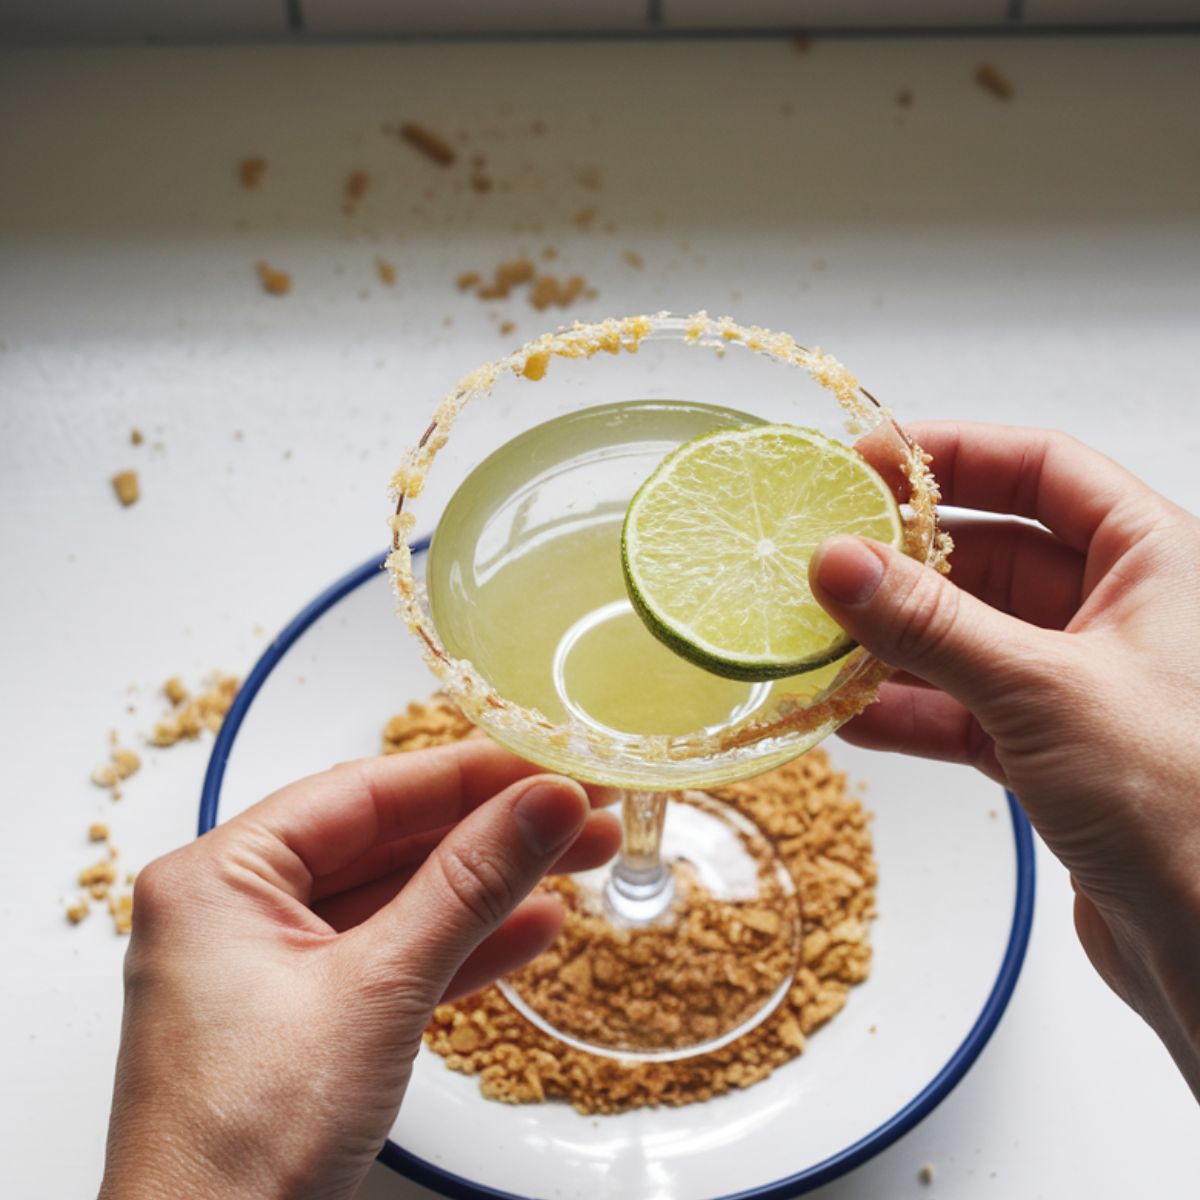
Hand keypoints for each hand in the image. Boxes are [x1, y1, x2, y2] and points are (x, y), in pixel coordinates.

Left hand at [98, 740, 620, 1199]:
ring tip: (579, 857)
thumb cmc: (245, 1141)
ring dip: (490, 886)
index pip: (364, 794)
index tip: (545, 762)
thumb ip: (468, 885)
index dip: (467, 774)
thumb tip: (543, 802)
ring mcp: (270, 969)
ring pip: (399, 901)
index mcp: (218, 877)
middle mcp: (235, 911)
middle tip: (579, 809)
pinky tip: (533, 927)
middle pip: (387, 843)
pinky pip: (393, 959)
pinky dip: (462, 946)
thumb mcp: (379, 989)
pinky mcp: (304, 1020)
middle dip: (491, 830)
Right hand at [810, 421, 1199, 1098]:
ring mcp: (1080, 682)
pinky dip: (910, 710)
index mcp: (1154, 560)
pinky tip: (853, 715)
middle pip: (992, 552)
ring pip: (969, 635)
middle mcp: (1119, 612)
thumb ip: (931, 624)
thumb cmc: (1183, 804)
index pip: (1041, 468)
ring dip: (895, 642)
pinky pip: (965, 706)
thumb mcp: (1041, 691)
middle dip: (906, 560)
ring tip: (820, 641)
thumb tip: (838, 562)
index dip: (952, 454)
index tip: (866, 460)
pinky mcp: (1054, 750)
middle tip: (825, 559)